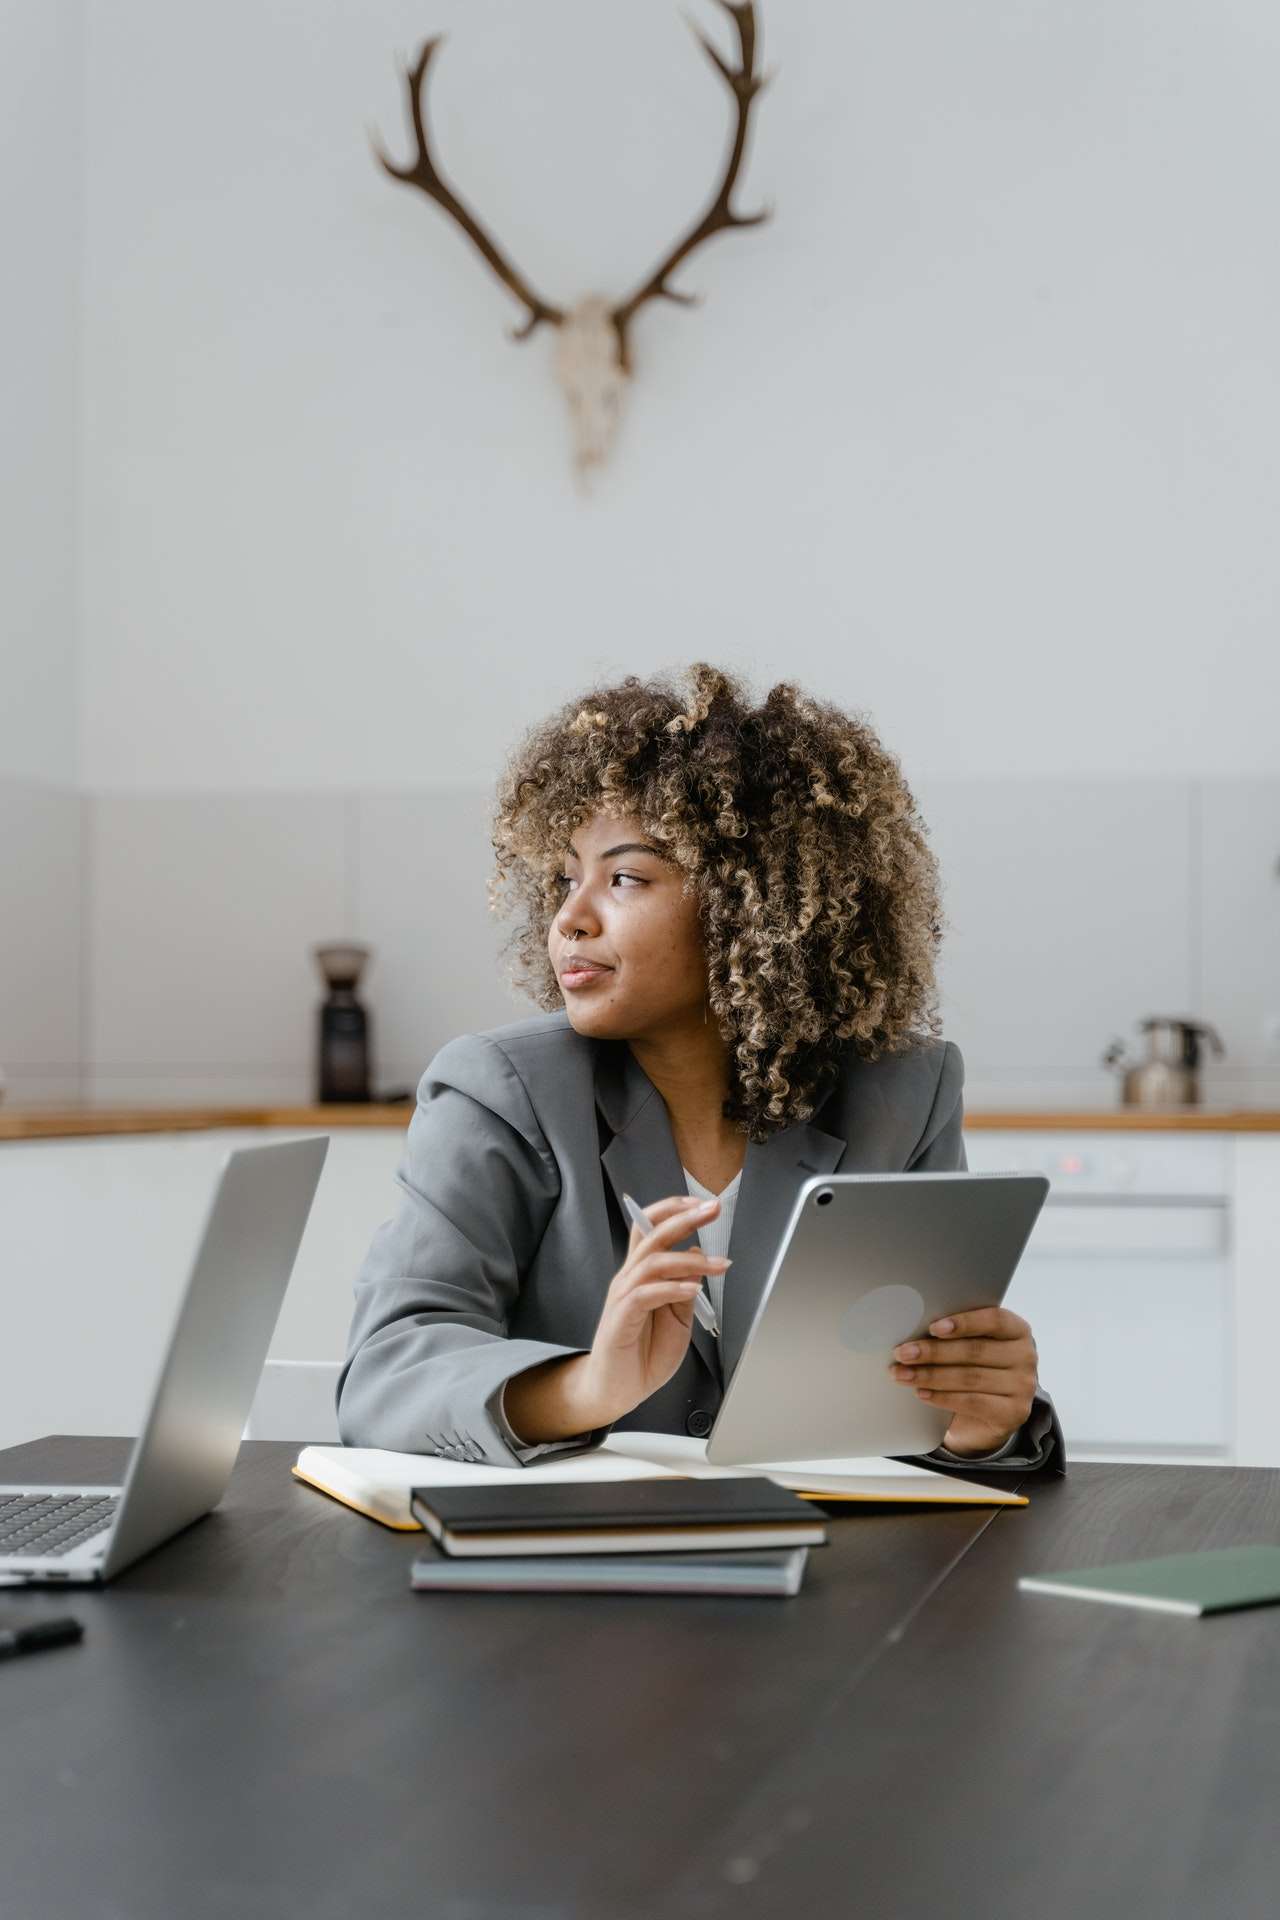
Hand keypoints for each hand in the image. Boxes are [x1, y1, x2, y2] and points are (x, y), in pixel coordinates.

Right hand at [577, 1195, 729, 1425]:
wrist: (617, 1390)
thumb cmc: (644, 1354)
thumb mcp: (678, 1320)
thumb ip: (686, 1290)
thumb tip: (698, 1256)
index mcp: (642, 1274)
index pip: (652, 1228)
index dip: (675, 1211)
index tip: (704, 1204)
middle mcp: (629, 1278)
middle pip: (651, 1234)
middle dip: (684, 1217)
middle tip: (712, 1209)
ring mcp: (623, 1296)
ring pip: (652, 1261)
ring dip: (689, 1259)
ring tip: (718, 1265)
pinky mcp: (620, 1318)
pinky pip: (645, 1294)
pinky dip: (671, 1288)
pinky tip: (692, 1289)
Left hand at [886, 1306, 1037, 1455]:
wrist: (987, 1415)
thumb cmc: (974, 1368)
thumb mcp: (971, 1347)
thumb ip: (955, 1334)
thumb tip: (914, 1326)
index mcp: (1017, 1330)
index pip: (994, 1320)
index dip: (964, 1322)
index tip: (933, 1327)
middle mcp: (1026, 1356)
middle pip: (975, 1350)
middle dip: (933, 1351)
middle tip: (902, 1352)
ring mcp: (1023, 1387)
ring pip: (970, 1377)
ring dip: (930, 1375)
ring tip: (903, 1374)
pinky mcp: (1014, 1413)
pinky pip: (972, 1402)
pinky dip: (943, 1397)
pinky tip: (922, 1393)